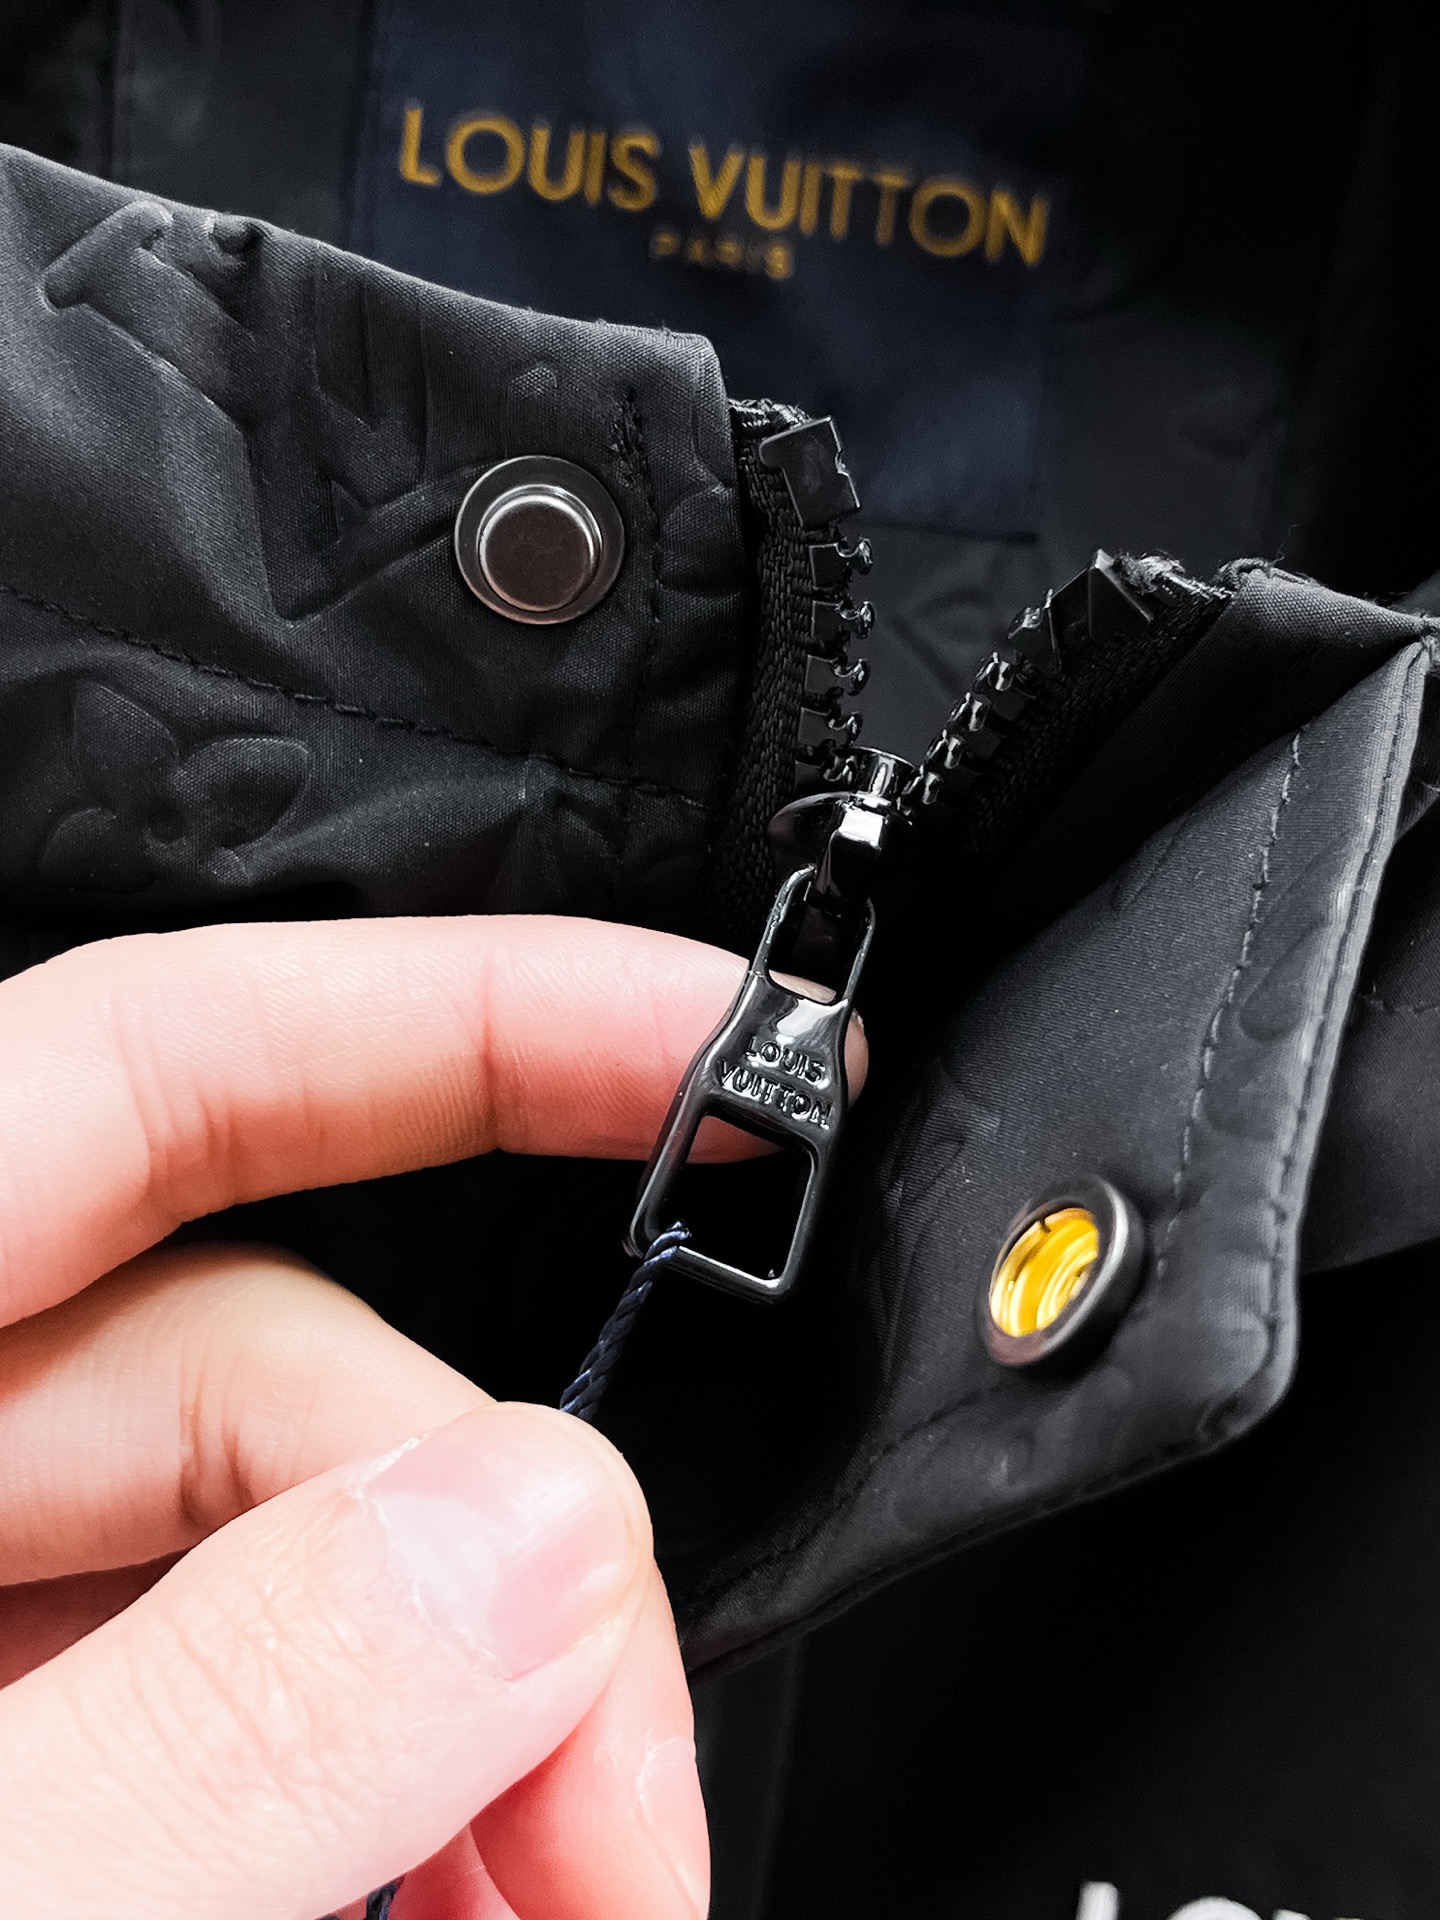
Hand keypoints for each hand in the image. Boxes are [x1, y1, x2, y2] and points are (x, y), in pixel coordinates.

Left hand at [0, 916, 861, 1917]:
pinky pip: (251, 1681)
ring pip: (307, 1542)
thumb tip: (532, 1539)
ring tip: (553, 1903)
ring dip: (479, 1720)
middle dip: (522, 1573)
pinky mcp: (22, 1733)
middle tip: (626, 1810)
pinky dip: (387, 1788)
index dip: (467, 1009)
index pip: (170, 1055)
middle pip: (293, 1362)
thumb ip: (225, 1715)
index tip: (722, 1047)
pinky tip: (447, 1899)